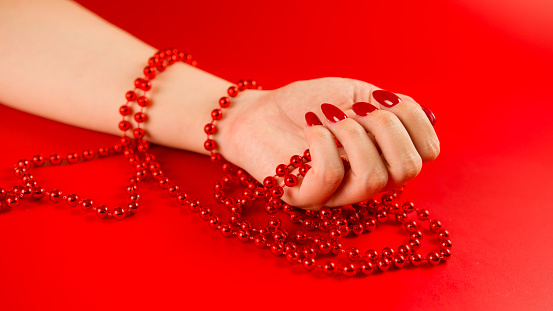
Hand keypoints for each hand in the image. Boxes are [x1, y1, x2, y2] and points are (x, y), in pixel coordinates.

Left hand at [217, 78, 438, 209]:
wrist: (259, 112)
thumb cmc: (309, 105)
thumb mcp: (359, 95)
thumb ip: (395, 106)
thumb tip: (428, 117)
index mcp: (385, 158)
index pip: (427, 153)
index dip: (412, 119)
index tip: (380, 99)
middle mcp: (367, 183)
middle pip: (408, 168)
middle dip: (385, 125)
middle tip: (354, 109)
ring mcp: (338, 195)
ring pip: (374, 177)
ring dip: (353, 133)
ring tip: (330, 117)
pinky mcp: (306, 197)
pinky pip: (331, 175)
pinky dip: (324, 141)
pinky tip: (311, 127)